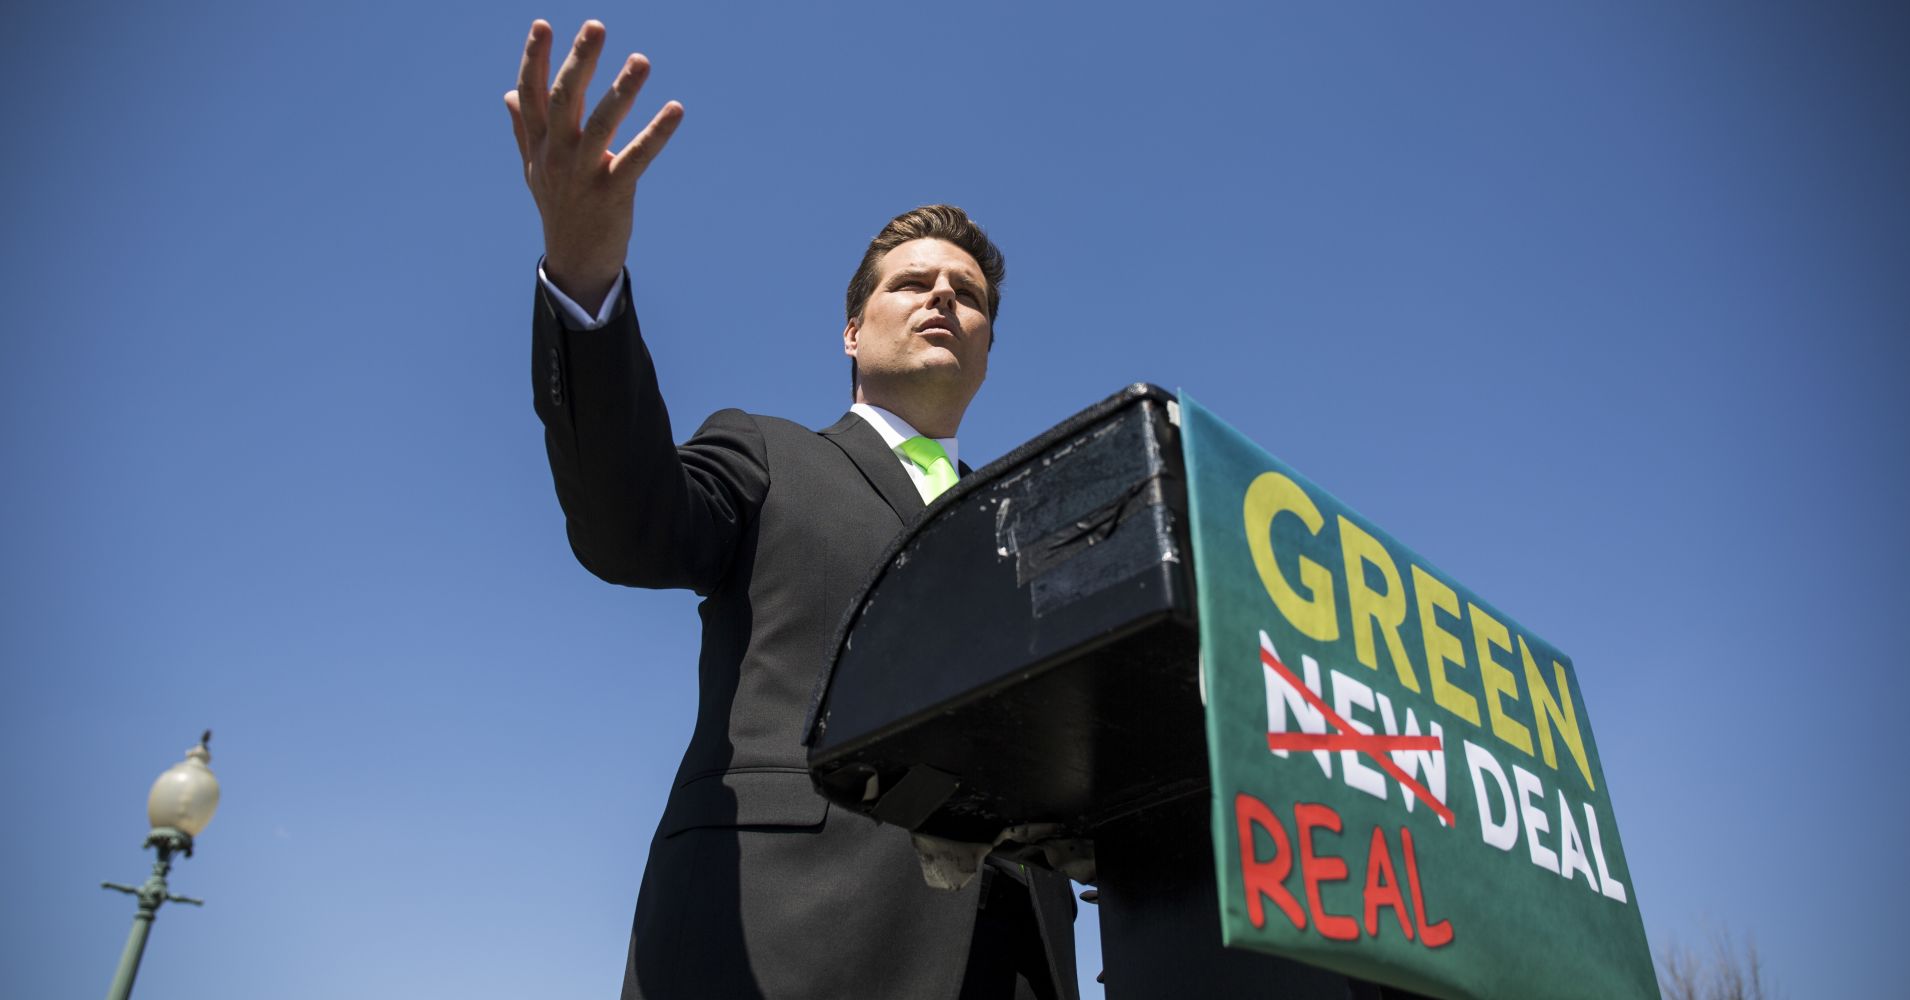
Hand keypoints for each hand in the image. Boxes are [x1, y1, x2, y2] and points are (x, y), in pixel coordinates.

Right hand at [506, 20, 683, 313]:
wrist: (575, 262)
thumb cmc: (558, 208)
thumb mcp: (534, 169)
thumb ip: (523, 130)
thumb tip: (507, 94)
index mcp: (539, 145)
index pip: (531, 94)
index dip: (534, 59)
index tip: (542, 24)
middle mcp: (557, 156)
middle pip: (565, 100)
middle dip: (579, 61)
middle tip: (596, 26)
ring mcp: (583, 175)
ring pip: (602, 125)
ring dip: (622, 90)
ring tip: (641, 61)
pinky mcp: (612, 193)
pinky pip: (637, 158)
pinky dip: (657, 134)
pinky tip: (675, 110)